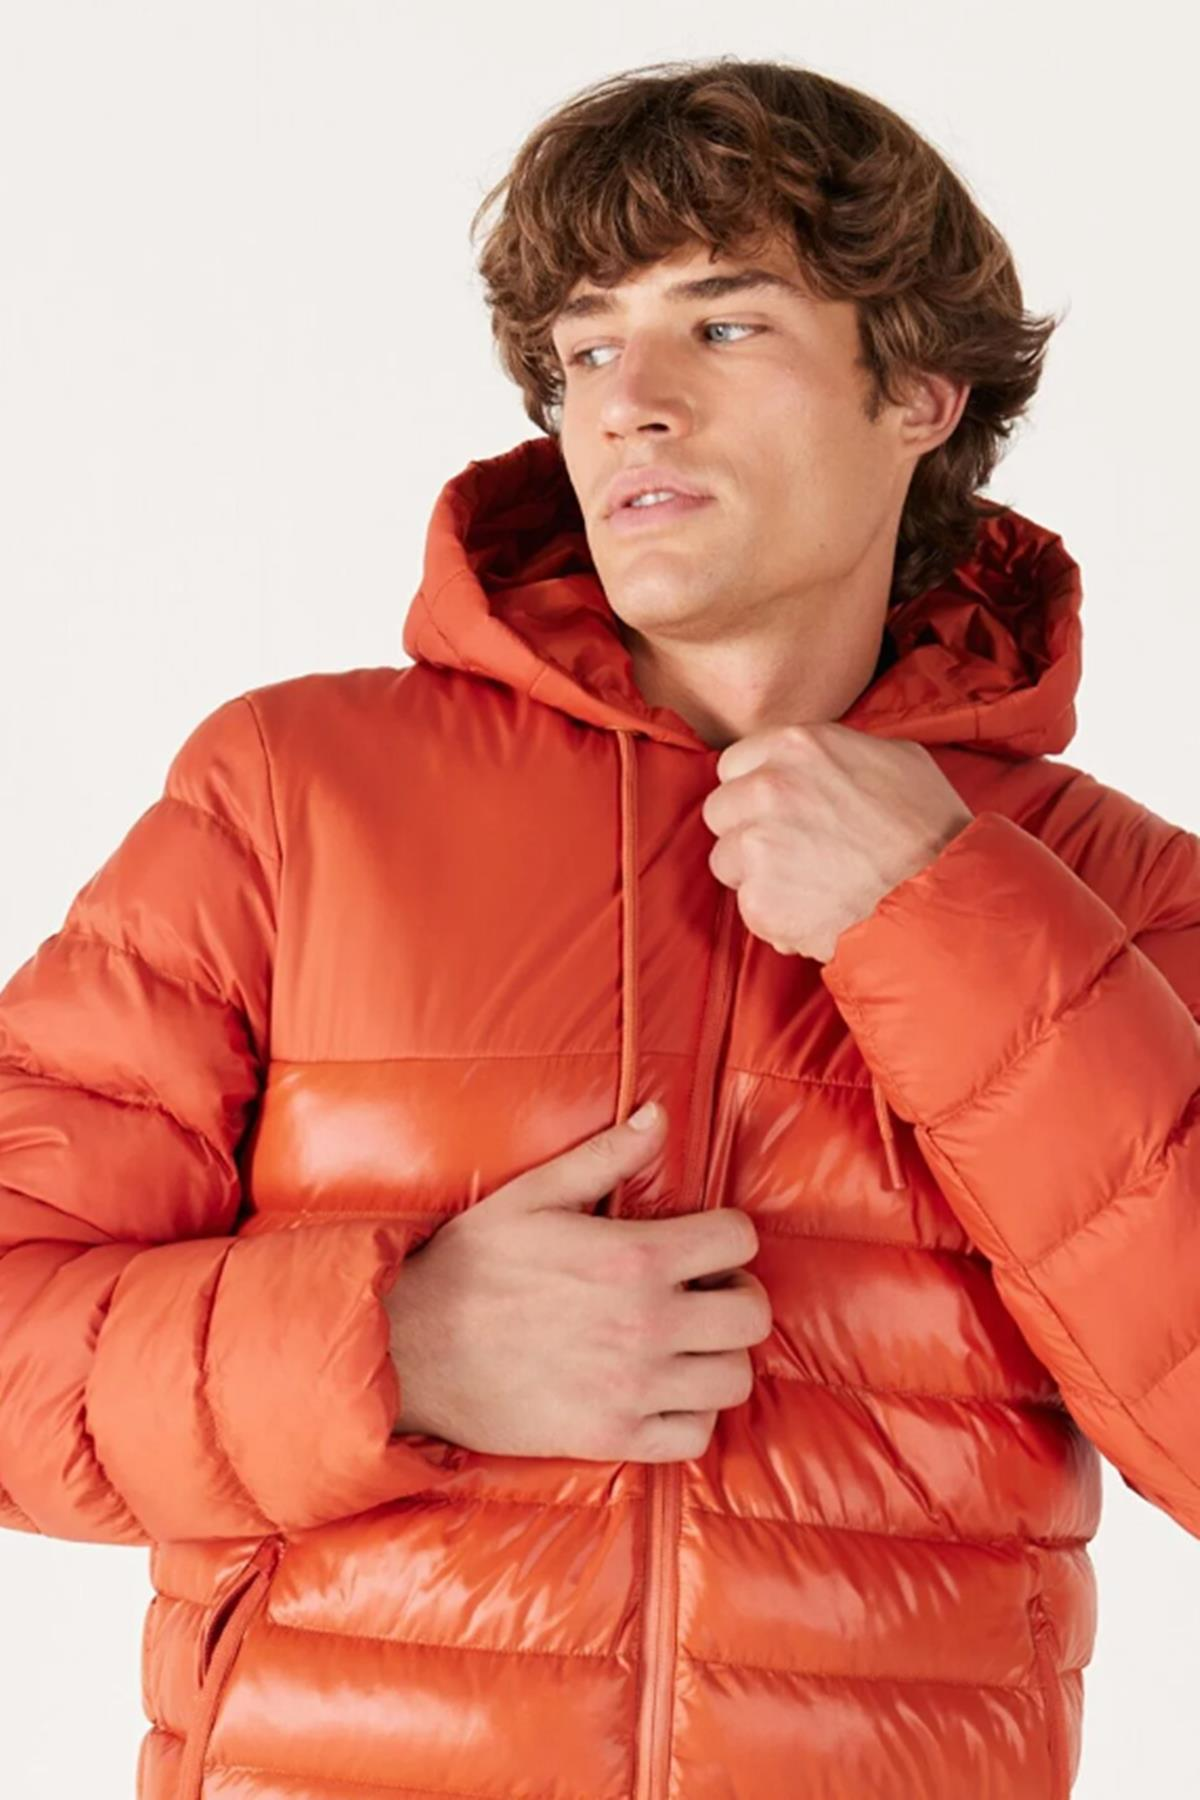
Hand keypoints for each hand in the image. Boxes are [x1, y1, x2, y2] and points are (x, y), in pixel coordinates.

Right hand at [383, 1102, 771, 1463]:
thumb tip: (658, 1115)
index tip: (704, 1244)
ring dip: (720, 1356)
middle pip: (752, 1315)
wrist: (414, 1351)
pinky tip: (664, 1390)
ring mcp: (635, 1387)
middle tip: (704, 1293)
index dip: (729, 1235)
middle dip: (738, 1295)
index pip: (739, 1238)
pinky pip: (696, 1435)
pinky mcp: (614, 1436)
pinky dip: (692, 1414)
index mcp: (635, 1256)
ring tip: (688, 1342)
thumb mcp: (534, 1195)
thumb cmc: (470, 1266)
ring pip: (734, 1378)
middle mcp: (648, 1324)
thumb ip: (606, 1156)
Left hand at [701, 722, 974, 962]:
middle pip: (721, 810)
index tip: (778, 811)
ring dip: (757, 876)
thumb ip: (840, 752)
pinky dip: (775, 916)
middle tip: (792, 851)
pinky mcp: (759, 900)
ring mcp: (758, 846)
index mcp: (796, 745)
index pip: (735, 764)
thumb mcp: (897, 759)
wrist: (941, 898)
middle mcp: (768, 788)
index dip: (755, 789)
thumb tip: (819, 762)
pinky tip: (816, 913)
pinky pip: (749, 908)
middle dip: (748, 831)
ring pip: (726, 861)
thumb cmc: (930, 828)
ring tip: (808, 885)